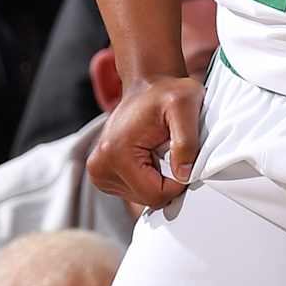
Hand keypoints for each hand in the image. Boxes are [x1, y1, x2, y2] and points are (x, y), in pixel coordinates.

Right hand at [87, 74, 203, 210]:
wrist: (147, 86)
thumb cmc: (166, 93)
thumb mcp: (185, 106)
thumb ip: (187, 142)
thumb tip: (184, 175)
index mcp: (116, 154)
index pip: (155, 195)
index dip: (178, 182)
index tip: (182, 157)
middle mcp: (100, 166)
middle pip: (148, 199)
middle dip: (166, 180)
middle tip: (168, 150)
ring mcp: (98, 172)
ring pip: (142, 197)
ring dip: (157, 178)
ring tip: (156, 150)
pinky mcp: (102, 174)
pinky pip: (135, 191)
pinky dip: (147, 177)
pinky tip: (148, 155)